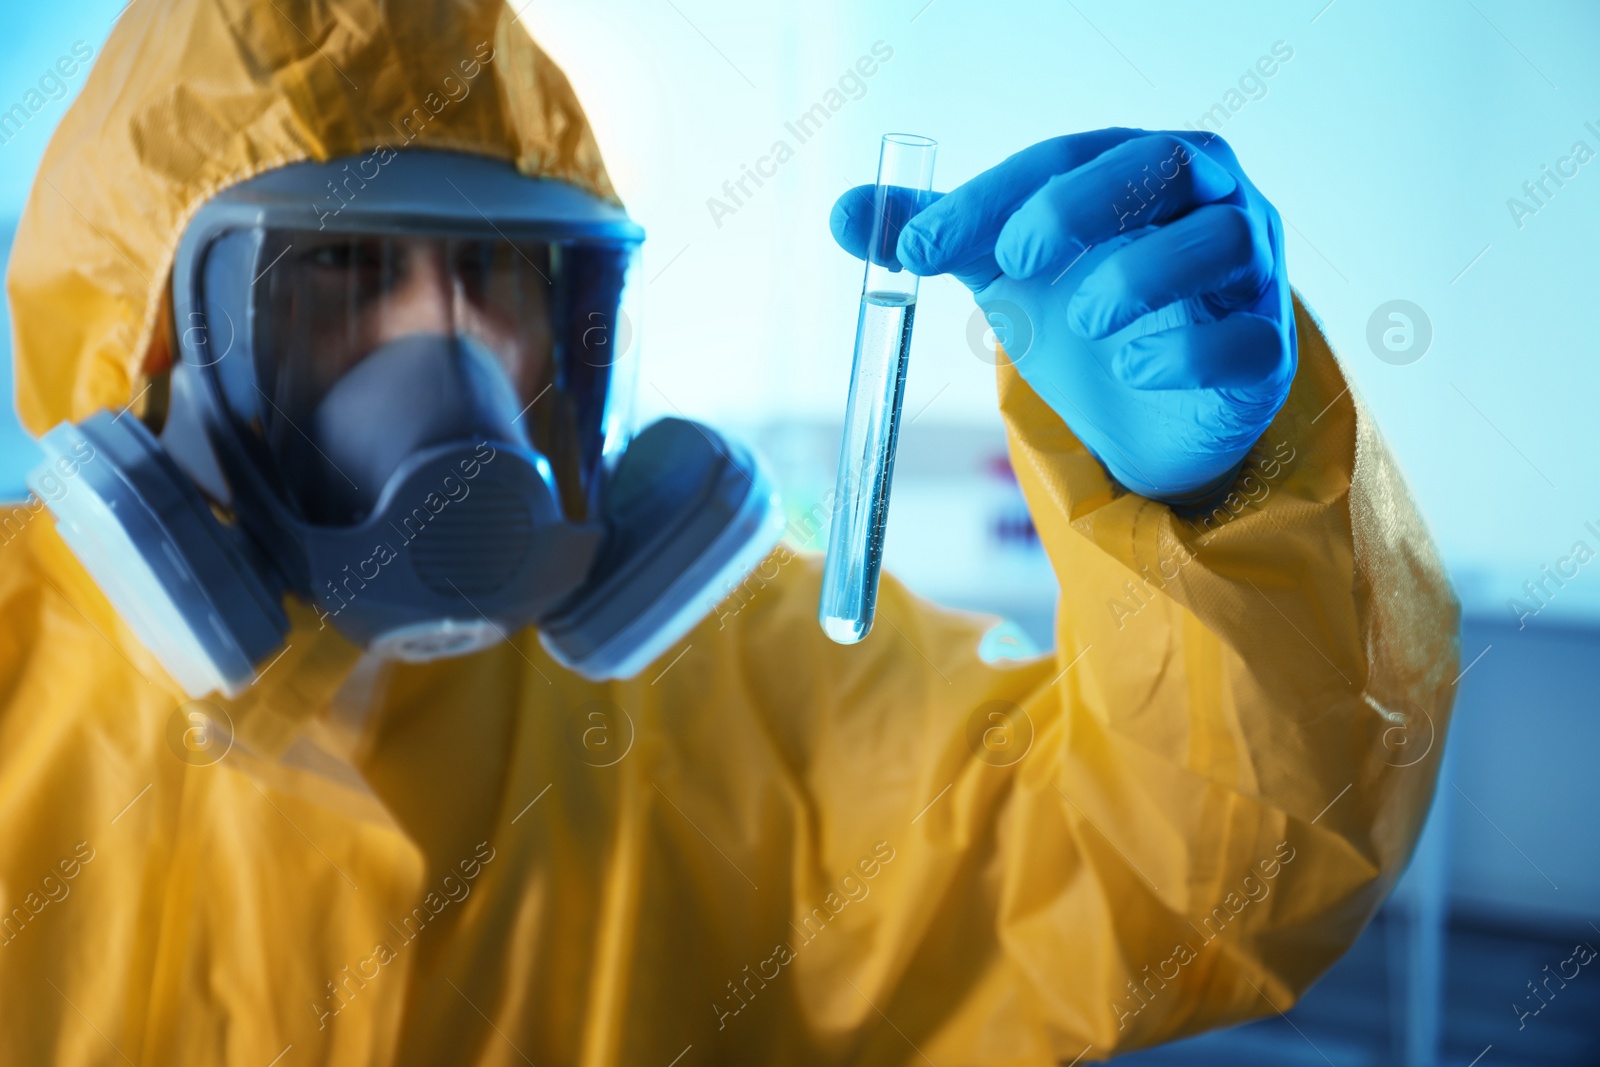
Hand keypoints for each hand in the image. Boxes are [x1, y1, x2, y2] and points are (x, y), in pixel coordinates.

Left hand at [830, 129, 1295, 504]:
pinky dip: (1188, 351)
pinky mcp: (1265, 352)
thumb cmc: (1087, 315)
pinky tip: (1134, 370)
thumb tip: (842, 212)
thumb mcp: (1006, 271)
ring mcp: (1249, 274)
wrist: (1151, 412)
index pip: (1068, 157)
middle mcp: (1208, 201)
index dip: (992, 197)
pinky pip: (1245, 338)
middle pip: (1162, 163)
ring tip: (1082, 323)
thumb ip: (937, 236)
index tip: (917, 249)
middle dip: (1082, 204)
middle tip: (1011, 262)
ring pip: (1220, 241)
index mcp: (1138, 167)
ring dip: (1140, 276)